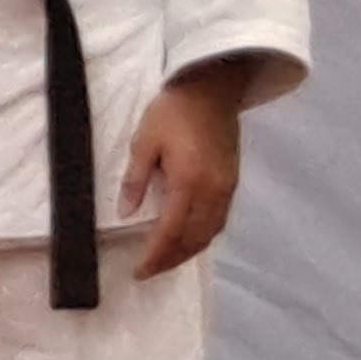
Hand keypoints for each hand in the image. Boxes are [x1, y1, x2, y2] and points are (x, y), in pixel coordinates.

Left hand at [121, 62, 252, 278]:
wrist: (213, 88)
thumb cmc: (173, 112)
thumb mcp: (144, 141)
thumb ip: (135, 179)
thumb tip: (127, 213)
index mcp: (188, 182)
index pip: (170, 231)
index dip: (154, 255)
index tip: (138, 271)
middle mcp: (213, 191)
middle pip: (194, 239)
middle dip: (171, 259)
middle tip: (149, 271)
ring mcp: (227, 188)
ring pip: (210, 233)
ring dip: (189, 251)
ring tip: (167, 259)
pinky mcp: (233, 182)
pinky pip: (219, 220)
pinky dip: (203, 236)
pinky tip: (189, 237)